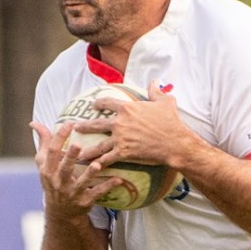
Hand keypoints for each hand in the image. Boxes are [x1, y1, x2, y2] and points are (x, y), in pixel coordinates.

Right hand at [30, 118, 122, 215]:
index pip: (52, 152)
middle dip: (70, 157)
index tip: (69, 123)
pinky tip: (118, 180)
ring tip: (97, 165)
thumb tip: (34, 123)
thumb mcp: (44, 164)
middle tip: (78, 144)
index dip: (59, 137)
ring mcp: (72, 193)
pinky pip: (97, 193)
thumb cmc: (53, 181)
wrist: (60, 212)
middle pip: (64, 168)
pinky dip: (108, 187)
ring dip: (90, 174)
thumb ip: (44, 143)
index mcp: (48, 170)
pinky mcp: (85, 201)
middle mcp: (58, 182)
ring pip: (81, 182)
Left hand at [71, 88, 198, 171]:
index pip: (107, 103)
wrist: (174, 142)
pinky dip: (99, 163)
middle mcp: (120, 122)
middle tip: (76, 127)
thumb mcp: (165, 102)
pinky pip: (108, 159)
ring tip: (78, 152)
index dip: (99, 103)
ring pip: (99, 144)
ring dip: (88, 149)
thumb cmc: (171, 122)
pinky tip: (93, 167)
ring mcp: (120, 138)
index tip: (94, 105)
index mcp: (127, 108)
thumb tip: (154, 82)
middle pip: (97, 123)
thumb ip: (155, 91)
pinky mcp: (124, 152)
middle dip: (85, 126)